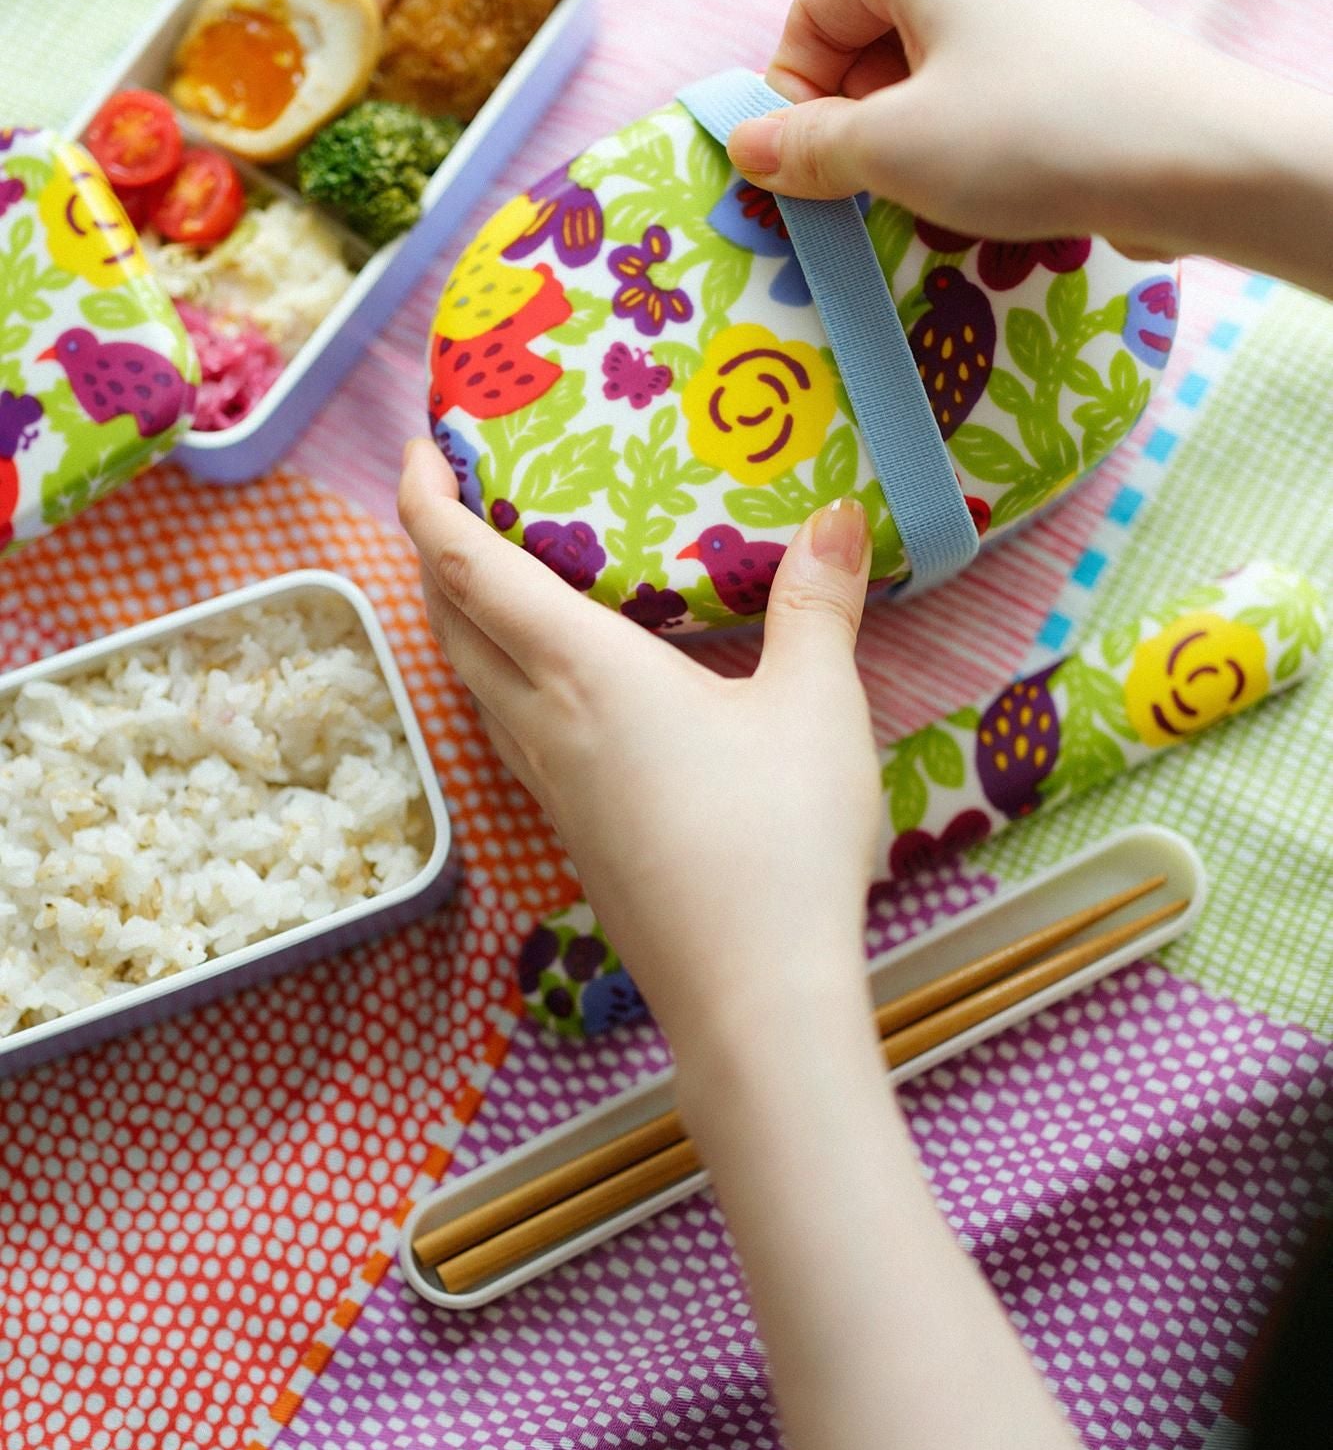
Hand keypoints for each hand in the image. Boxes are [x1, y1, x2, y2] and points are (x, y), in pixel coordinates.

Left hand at [398, 439, 881, 1063]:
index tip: (416, 449)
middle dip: (432, 552)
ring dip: (459, 622)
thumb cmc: (780, 844)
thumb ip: (817, 606)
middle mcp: (544, 726)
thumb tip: (837, 519)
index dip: (425, 503)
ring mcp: (550, 789)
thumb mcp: (817, 707)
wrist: (752, 999)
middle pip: (450, 625)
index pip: (470, 570)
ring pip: (471, 685)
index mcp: (584, 674)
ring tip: (492, 580)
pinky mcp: (572, 834)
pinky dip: (499, 681)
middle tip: (452, 497)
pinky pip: (506, 732)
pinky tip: (549, 690)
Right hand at [726, 0, 1263, 261]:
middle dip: (852, 117)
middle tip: (861, 190)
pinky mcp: (1072, 36)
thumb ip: (807, 148)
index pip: (813, 8)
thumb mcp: (892, 151)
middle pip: (869, 32)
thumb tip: (745, 147)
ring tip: (929, 196)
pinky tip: (984, 187)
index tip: (801, 166)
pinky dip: (964, 131)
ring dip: (907, 135)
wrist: (1186, 156)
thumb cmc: (1024, 135)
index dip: (792, 92)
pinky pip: (985, 77)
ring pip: (927, 62)